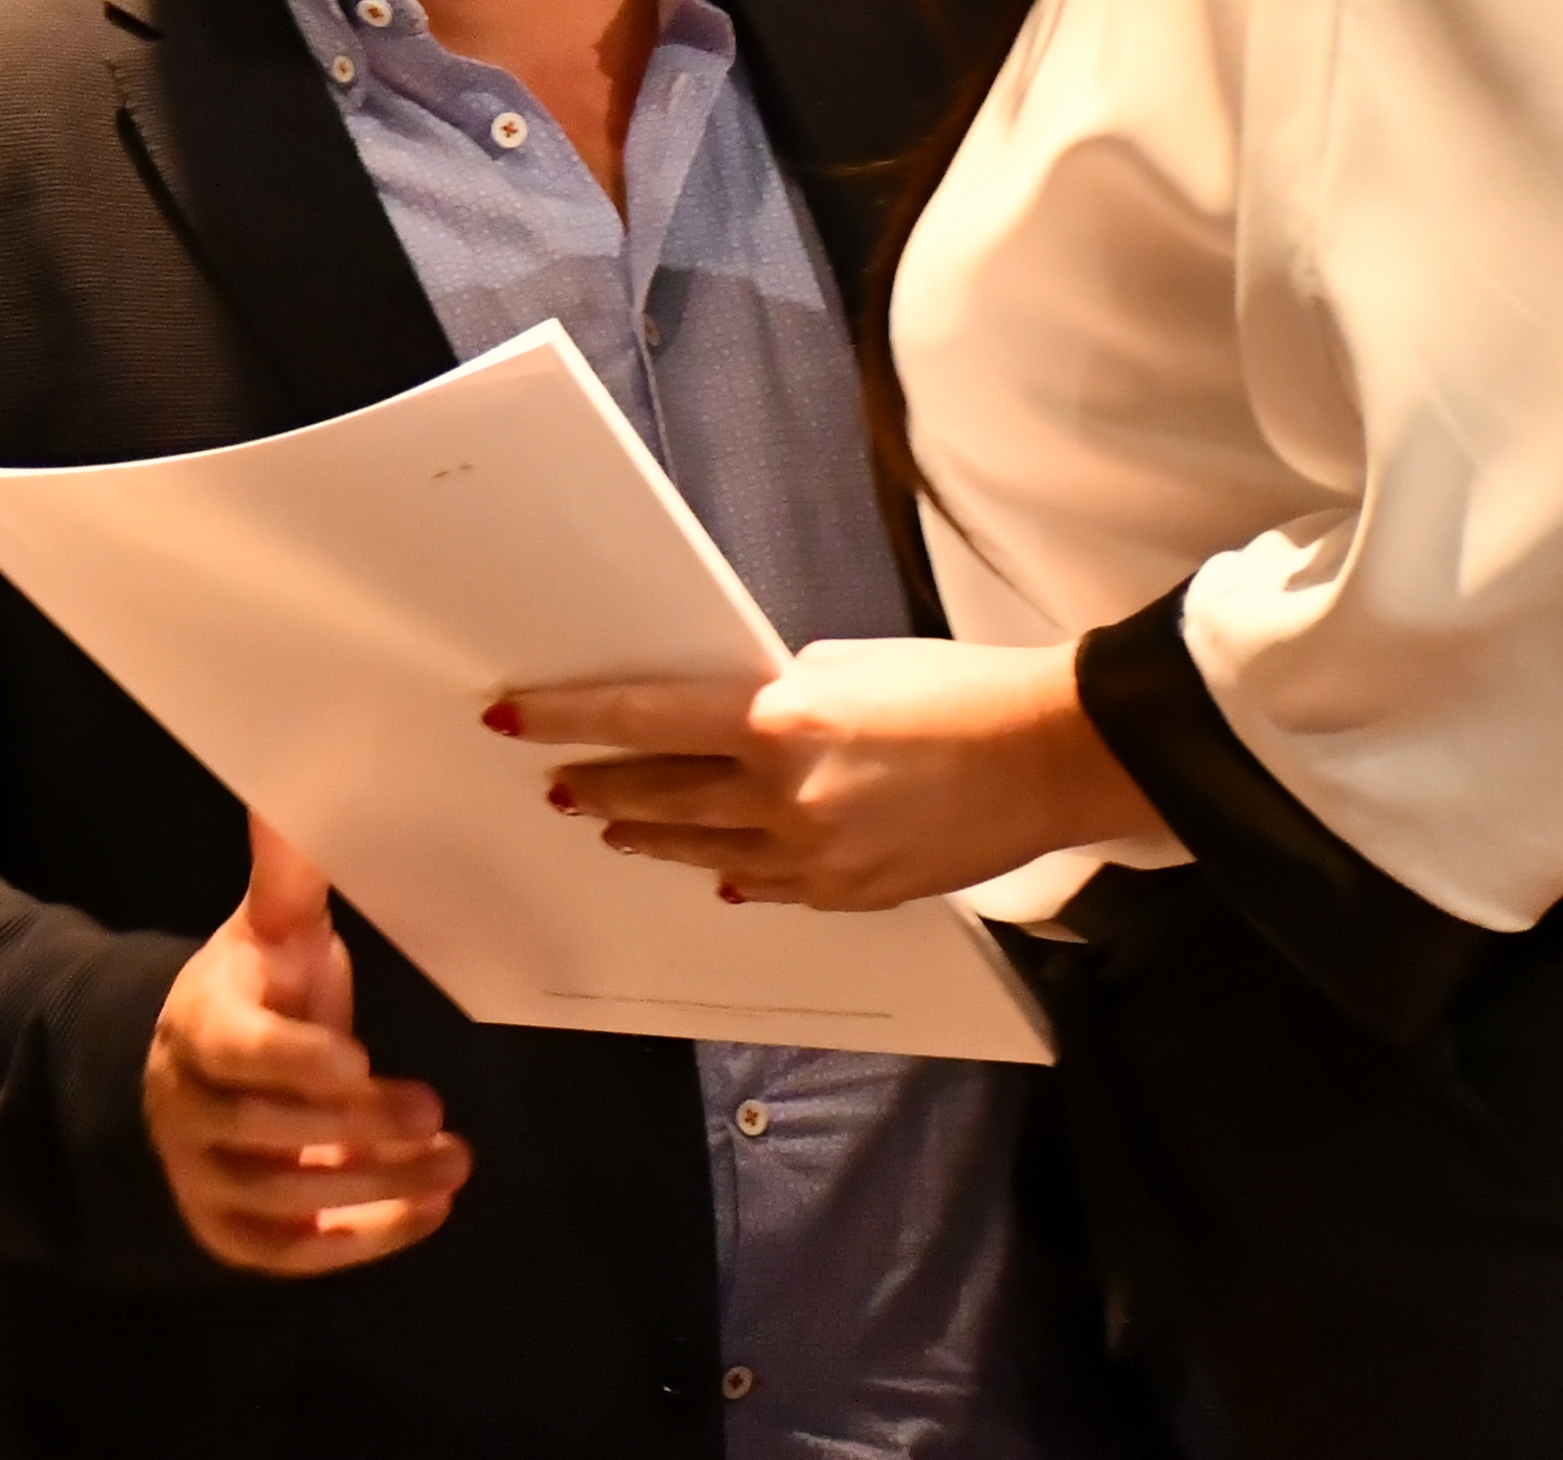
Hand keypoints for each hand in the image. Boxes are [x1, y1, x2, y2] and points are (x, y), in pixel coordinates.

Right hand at [142, 817, 468, 1277]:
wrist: (198, 1074)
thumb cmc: (256, 992)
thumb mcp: (272, 932)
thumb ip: (287, 873)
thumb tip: (289, 783)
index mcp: (201, 1025)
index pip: (235, 1052)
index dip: (294, 1060)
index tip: (360, 1056)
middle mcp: (190, 1108)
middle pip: (264, 1131)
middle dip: (355, 1129)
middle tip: (436, 1112)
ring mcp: (206, 1179)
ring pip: (283, 1200)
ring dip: (376, 1188)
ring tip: (457, 1162)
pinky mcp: (234, 1233)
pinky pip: (293, 1253)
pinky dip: (364, 1240)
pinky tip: (429, 1211)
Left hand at [505, 636, 1148, 909]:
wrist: (1048, 757)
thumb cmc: (954, 690)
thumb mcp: (846, 667)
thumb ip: (774, 697)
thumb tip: (726, 718)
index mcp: (778, 719)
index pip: (644, 717)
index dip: (570, 717)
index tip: (514, 715)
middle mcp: (782, 794)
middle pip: (659, 793)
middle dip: (602, 786)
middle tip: (558, 781)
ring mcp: (813, 856)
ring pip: (701, 849)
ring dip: (649, 835)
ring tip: (609, 826)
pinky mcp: (848, 894)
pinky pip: (766, 884)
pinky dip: (731, 870)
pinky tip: (709, 868)